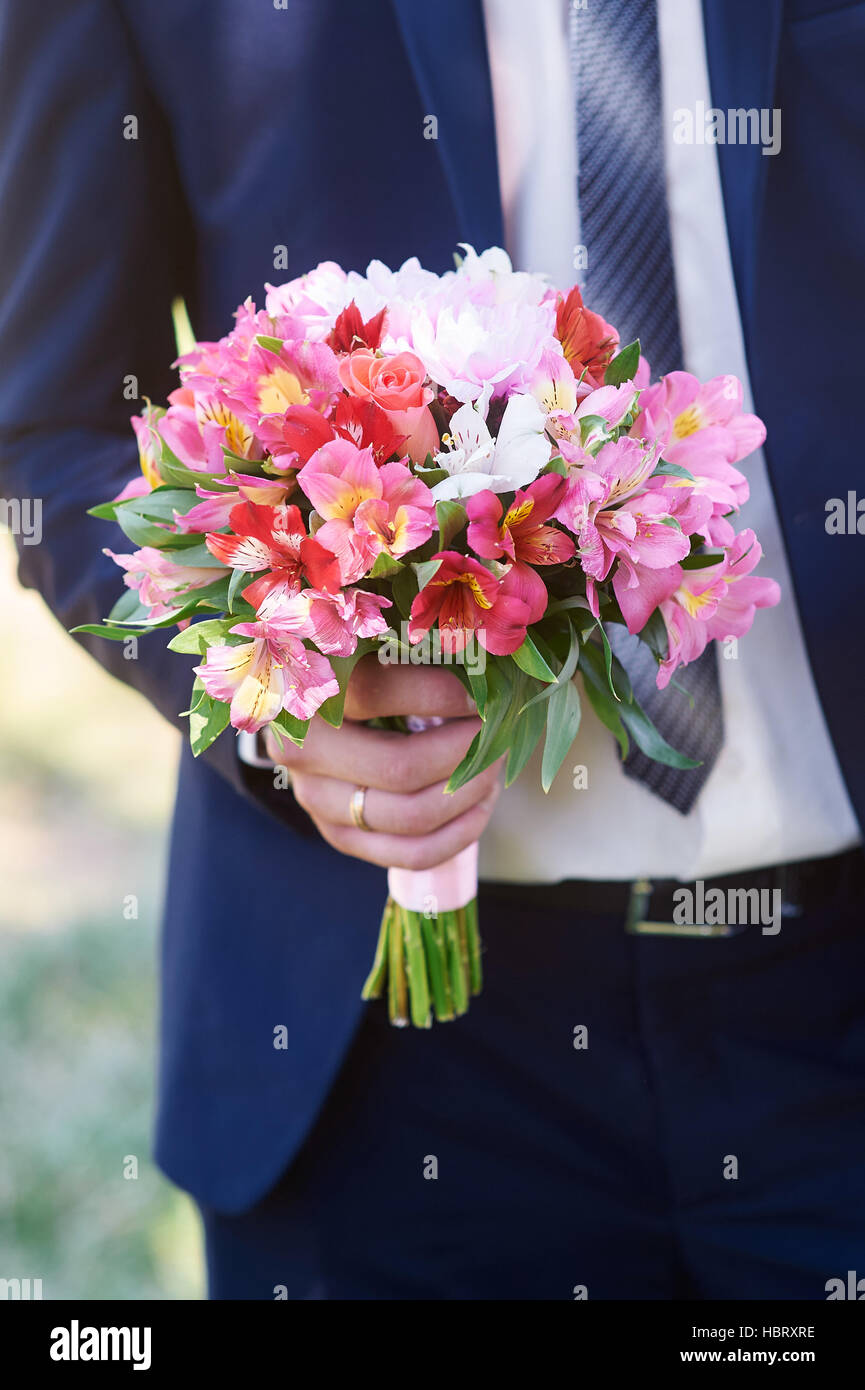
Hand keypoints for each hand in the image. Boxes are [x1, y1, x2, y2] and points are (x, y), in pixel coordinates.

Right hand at [265, 656, 501, 869]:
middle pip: (399, 767)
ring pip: (410, 817)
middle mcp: (301, 750)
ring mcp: (316, 799)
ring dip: (469, 793)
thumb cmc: (360, 671)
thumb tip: (484, 661)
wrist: (317, 719)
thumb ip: (415, 649)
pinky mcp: (339, 834)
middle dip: (464, 752)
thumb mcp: (375, 647)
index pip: (374, 692)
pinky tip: (480, 805)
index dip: (438, 694)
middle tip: (493, 733)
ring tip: (492, 766)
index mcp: (304, 691)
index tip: (477, 694)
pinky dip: (460, 834)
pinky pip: (412, 853)